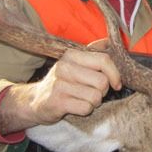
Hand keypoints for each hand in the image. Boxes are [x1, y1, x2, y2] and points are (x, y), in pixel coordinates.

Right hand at [0, 46, 120, 133]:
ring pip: (95, 96)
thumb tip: (108, 41)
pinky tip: (76, 107)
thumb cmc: (62, 83)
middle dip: (103, 92)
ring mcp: (59, 84)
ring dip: (94, 102)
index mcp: (72, 55)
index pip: (104, 60)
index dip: (115, 74)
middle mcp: (64, 66)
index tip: (116, 84)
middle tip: (93, 93)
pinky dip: (85, 110)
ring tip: (83, 100)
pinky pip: (85, 108)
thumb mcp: (74, 64)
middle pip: (102, 81)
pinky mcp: (57, 101)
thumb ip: (92, 53)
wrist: (35, 101)